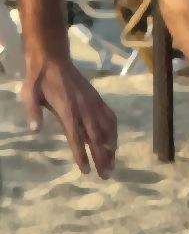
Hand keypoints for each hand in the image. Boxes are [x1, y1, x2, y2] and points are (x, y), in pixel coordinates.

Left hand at [22, 46, 117, 178]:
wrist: (53, 59)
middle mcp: (83, 108)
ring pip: (106, 128)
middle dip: (102, 157)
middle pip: (96, 137)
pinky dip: (114, 130)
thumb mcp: (29, 94)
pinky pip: (109, 116)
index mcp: (67, 109)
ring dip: (111, 147)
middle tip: (106, 175)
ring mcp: (92, 102)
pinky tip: (114, 141)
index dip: (82, 155)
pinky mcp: (96, 98)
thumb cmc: (39, 79)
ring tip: (113, 163)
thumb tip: (34, 131)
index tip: (87, 171)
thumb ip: (32, 112)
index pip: (76, 137)